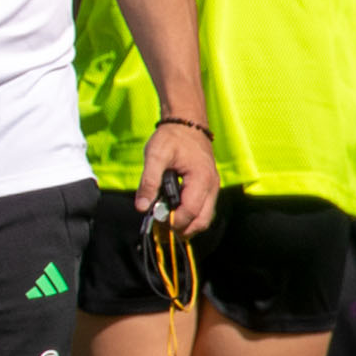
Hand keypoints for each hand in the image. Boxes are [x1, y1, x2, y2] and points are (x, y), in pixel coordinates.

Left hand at [139, 119, 217, 235]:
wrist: (187, 124)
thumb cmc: (171, 138)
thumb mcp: (155, 156)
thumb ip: (148, 182)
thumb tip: (142, 207)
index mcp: (201, 179)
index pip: (191, 211)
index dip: (174, 222)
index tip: (156, 222)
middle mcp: (212, 186)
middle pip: (202, 220)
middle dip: (182, 229)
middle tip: (161, 231)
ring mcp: (213, 188)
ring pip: (205, 218)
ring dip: (187, 225)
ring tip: (165, 224)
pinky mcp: (210, 188)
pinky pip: (204, 209)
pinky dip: (191, 217)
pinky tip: (173, 214)